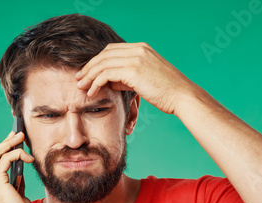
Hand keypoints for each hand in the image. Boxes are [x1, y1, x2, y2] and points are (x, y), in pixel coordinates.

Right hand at [0, 131, 35, 202]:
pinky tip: (28, 156)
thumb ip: (15, 183)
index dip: (1, 152)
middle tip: (17, 133)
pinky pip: (5, 159)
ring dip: (9, 143)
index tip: (12, 143)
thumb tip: (20, 169)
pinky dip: (17, 154)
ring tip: (21, 136)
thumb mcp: (17, 197)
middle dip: (4, 143)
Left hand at [75, 42, 196, 114]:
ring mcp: (135, 58)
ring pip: (102, 63)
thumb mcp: (145, 80)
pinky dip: (95, 82)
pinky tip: (91, 91)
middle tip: (78, 79)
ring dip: (88, 75)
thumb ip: (127, 77)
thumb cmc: (166, 92)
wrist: (182, 96)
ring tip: (81, 87)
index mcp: (141, 48)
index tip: (87, 72)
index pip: (111, 50)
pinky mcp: (133, 70)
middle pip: (104, 54)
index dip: (97, 61)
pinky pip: (106, 74)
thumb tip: (111, 81)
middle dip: (89, 66)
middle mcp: (138, 49)